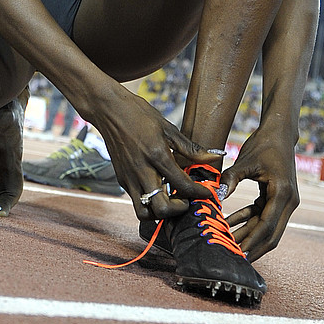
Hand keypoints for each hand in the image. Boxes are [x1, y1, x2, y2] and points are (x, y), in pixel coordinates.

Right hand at [92, 85, 224, 220]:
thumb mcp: (167, 127)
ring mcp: (129, 178)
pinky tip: (158, 188)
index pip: (182, 186)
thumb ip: (190, 148)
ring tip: (170, 198)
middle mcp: (141, 171)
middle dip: (179, 209)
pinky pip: (136, 201)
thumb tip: (214, 156)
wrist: (108, 109)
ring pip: (145, 213)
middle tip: (186, 198)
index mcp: (157, 156)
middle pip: (163, 209)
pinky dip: (149, 202)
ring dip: (161, 212)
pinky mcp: (121, 179)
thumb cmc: (139, 114)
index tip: (207, 193)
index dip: (200, 193)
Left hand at [220, 126, 298, 261]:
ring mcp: (285, 201)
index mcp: (282, 194)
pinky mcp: (278, 198)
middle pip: (271, 234)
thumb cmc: (263, 144)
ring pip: (266, 226)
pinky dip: (248, 220)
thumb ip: (231, 178)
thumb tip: (216, 196)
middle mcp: (288, 202)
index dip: (252, 242)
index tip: (238, 254)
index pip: (267, 226)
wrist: (279, 132)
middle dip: (252, 246)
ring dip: (248, 235)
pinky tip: (229, 223)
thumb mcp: (246, 160)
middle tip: (233, 257)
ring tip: (228, 243)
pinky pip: (262, 215)